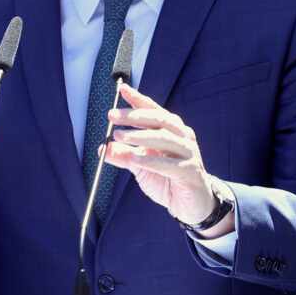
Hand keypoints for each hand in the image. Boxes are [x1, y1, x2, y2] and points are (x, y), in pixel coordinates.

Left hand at [103, 83, 233, 236]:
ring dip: (140, 136)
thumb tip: (103, 147)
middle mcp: (182, 136)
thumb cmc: (168, 180)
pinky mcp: (191, 171)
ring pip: (164, 138)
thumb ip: (124, 155)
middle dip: (134, 116)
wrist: (192, 205)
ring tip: (119, 136)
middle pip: (159, 119)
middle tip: (112, 116)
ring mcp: (188, 153)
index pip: (153, 110)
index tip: (122, 89)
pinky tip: (135, 160)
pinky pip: (170, 164)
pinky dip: (152, 161)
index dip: (138, 99)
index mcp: (171, 130)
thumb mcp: (140, 166)